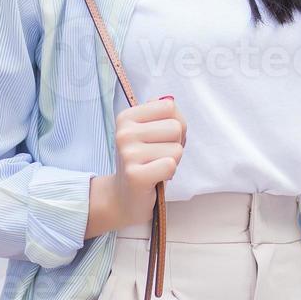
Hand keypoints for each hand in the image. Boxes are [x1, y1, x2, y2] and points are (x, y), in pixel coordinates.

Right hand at [86, 96, 185, 236]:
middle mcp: (124, 133)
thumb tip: (170, 102)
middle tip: (159, 156)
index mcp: (126, 117)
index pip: (169, 106)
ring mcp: (128, 154)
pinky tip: (154, 178)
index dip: (175, 123)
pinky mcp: (135, 175)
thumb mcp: (150, 132)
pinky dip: (169, 174)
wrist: (124, 197)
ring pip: (176, 149)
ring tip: (156, 167)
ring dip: (172, 161)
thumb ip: (163, 114)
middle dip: (175, 144)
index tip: (161, 138)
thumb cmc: (144, 161)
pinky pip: (170, 165)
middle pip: (176, 128)